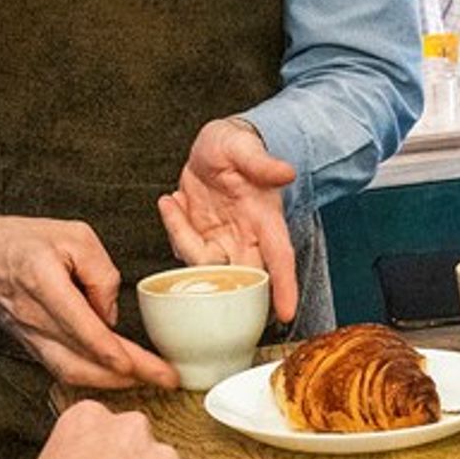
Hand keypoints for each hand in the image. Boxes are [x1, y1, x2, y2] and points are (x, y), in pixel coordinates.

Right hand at [0, 205, 177, 389]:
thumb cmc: (22, 241)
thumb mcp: (73, 235)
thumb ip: (101, 273)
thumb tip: (111, 314)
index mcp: (42, 283)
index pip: (82, 328)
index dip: (114, 353)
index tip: (144, 366)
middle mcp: (33, 317)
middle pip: (82, 361)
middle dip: (127, 376)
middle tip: (164, 380)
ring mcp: (29, 337)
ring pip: (72, 372)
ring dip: (112, 383)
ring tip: (149, 380)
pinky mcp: (31, 346)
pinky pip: (63, 369)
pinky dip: (94, 377)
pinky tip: (118, 377)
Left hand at [157, 116, 300, 321]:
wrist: (213, 145)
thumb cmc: (236, 145)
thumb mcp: (245, 146)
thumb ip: (262, 163)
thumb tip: (286, 172)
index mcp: (265, 218)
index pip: (280, 257)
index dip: (285, 286)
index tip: (287, 313)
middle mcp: (246, 235)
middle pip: (238, 276)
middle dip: (220, 283)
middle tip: (197, 253)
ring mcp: (222, 239)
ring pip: (202, 264)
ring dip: (183, 237)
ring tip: (176, 201)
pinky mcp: (200, 236)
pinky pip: (182, 247)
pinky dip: (173, 226)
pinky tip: (173, 202)